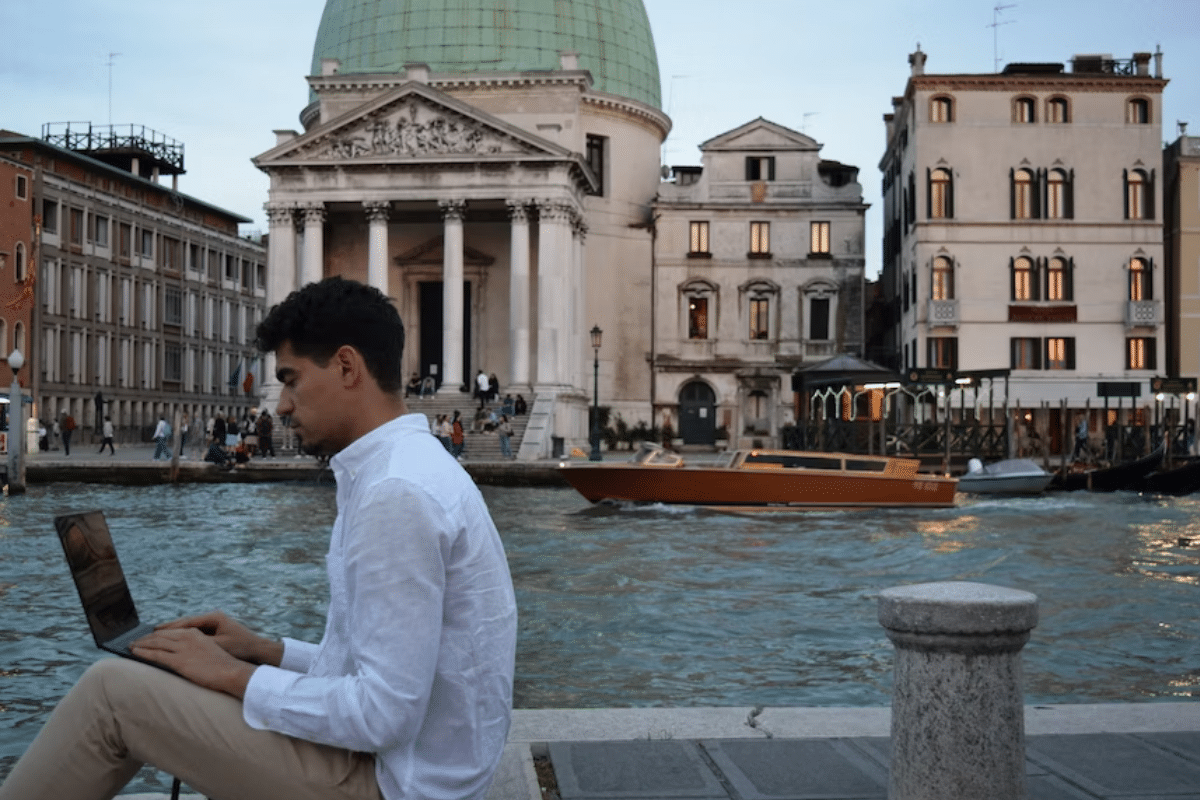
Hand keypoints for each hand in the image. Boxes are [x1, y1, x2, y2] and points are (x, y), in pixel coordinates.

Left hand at [131, 627, 256, 697]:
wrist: (230, 672)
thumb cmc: (221, 666)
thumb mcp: (208, 650)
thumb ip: (194, 648)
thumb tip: (181, 654)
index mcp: (195, 633)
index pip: (171, 632)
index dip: (157, 634)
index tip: (148, 637)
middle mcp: (188, 637)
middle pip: (161, 636)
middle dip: (146, 638)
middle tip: (135, 641)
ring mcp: (183, 648)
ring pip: (156, 643)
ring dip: (141, 644)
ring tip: (131, 646)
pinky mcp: (179, 661)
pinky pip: (156, 655)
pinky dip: (143, 652)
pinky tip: (135, 652)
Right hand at [156, 611, 282, 666]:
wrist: (258, 649)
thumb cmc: (240, 647)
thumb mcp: (219, 645)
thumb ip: (201, 643)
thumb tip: (180, 642)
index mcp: (214, 618)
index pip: (186, 622)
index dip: (169, 627)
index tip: (154, 631)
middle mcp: (212, 617)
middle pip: (185, 622)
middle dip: (168, 628)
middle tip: (150, 632)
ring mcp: (214, 623)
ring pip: (189, 627)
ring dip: (174, 632)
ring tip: (156, 636)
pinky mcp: (215, 630)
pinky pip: (195, 632)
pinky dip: (183, 636)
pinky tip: (173, 641)